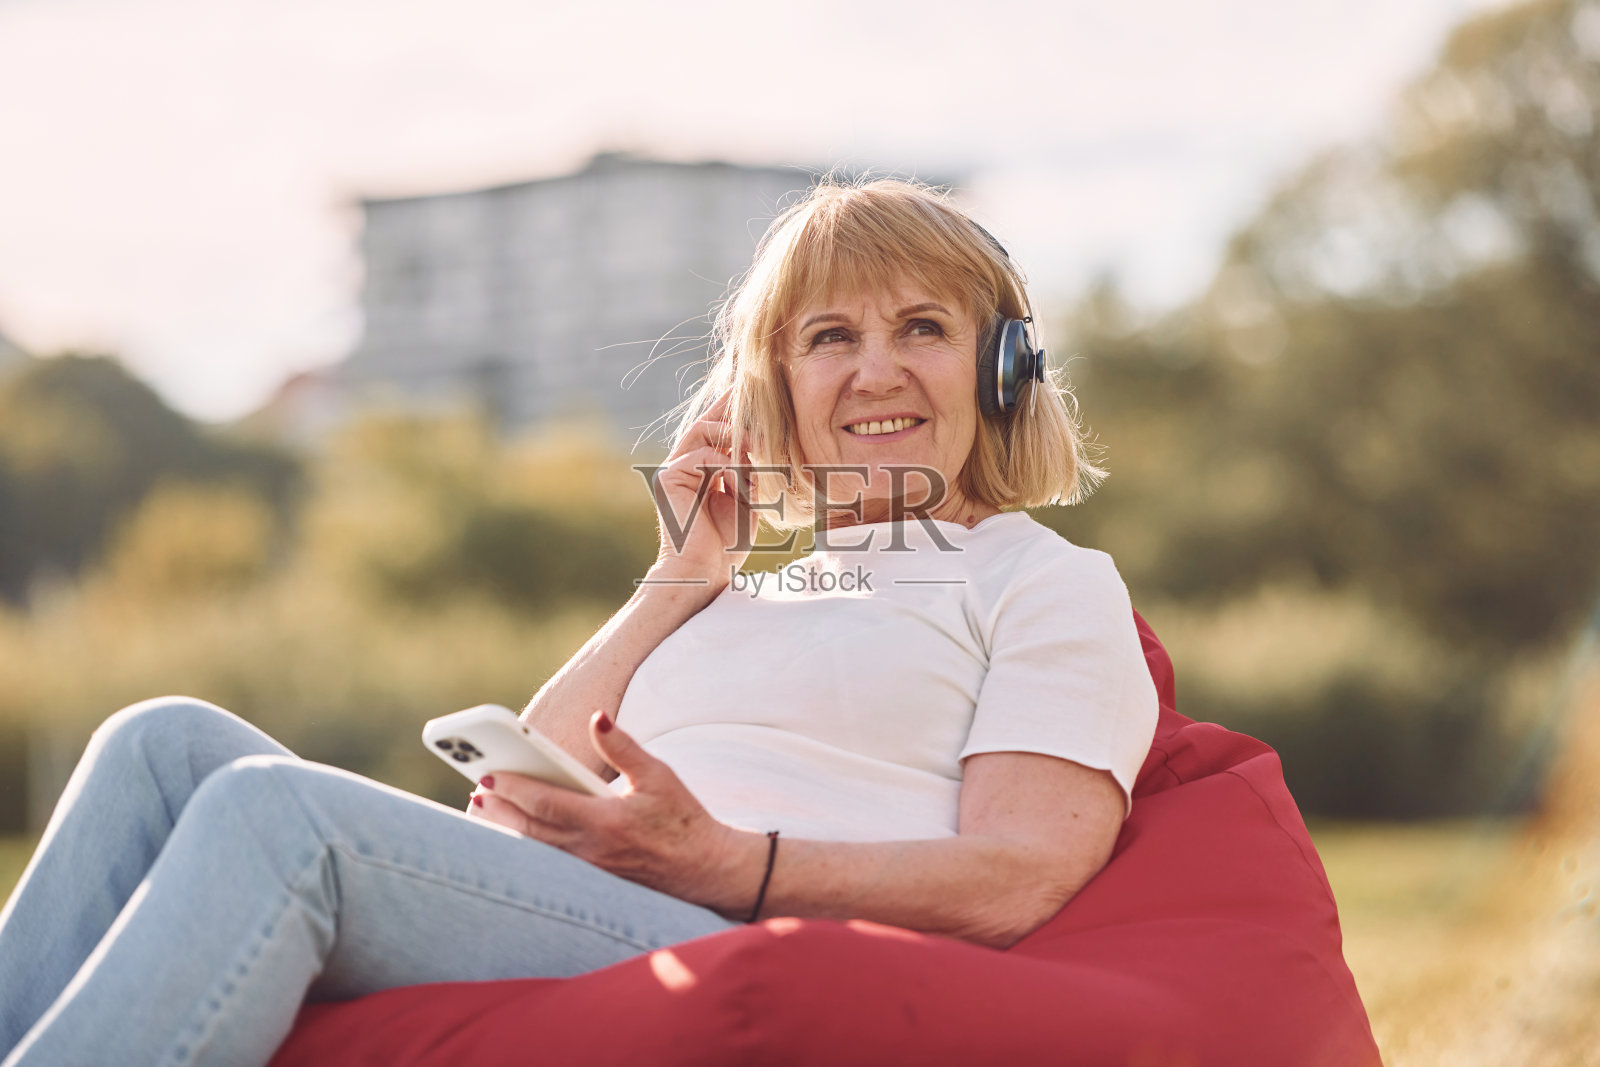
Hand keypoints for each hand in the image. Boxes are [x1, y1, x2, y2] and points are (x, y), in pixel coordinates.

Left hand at [468, 711, 755, 914]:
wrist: (706, 869)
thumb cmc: (684, 818)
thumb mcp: (659, 775)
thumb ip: (623, 747)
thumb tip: (597, 717)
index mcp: (606, 821)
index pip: (546, 803)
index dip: (514, 789)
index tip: (488, 776)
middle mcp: (592, 850)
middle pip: (531, 830)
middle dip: (499, 810)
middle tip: (475, 791)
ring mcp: (590, 870)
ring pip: (535, 850)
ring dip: (506, 830)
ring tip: (483, 810)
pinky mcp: (594, 880)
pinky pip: (549, 863)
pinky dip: (526, 847)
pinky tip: (513, 834)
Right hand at [647, 388, 758, 592]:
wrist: (703, 574)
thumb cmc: (725, 545)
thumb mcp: (746, 501)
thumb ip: (748, 472)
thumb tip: (758, 443)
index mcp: (699, 468)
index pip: (715, 429)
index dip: (731, 408)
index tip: (753, 387)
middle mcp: (682, 465)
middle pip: (706, 422)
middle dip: (732, 409)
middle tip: (759, 397)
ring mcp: (672, 470)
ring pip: (702, 432)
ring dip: (735, 438)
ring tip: (758, 451)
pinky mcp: (667, 479)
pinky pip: (701, 456)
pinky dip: (727, 464)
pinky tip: (742, 480)